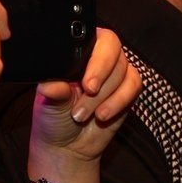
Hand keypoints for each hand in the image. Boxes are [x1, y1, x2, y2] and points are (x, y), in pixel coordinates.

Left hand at [32, 27, 141, 162]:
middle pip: (112, 49)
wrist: (67, 145)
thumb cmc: (54, 117)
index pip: (90, 37)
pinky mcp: (127, 88)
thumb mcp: (48, 103)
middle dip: (101, 74)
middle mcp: (96, 56)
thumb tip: (52, 84)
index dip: (92, 58)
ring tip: (82, 114)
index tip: (84, 82)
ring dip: (104, 96)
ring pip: (122, 71)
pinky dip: (118, 101)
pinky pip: (133, 86)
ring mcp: (113, 72)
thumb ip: (53, 90)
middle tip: (88, 92)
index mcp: (74, 51)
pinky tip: (102, 115)